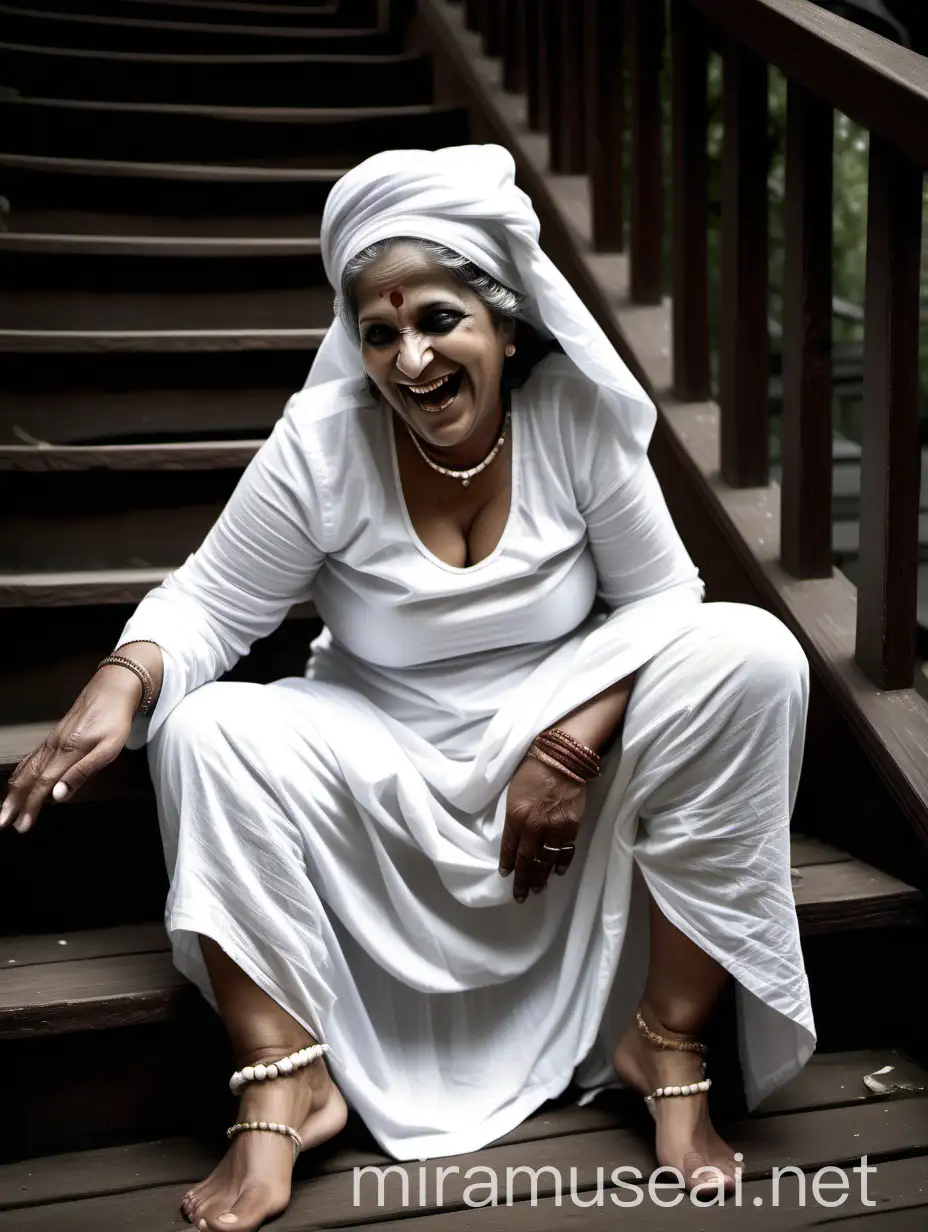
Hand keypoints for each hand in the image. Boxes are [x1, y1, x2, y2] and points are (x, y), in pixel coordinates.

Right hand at [0, 667, 139, 834]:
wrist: (112, 689)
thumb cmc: (115, 721)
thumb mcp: (108, 749)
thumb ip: (83, 772)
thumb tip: (58, 795)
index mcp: (68, 753)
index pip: (43, 785)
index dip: (31, 807)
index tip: (22, 826)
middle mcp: (54, 747)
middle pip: (28, 779)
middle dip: (14, 802)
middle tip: (2, 823)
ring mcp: (52, 741)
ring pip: (27, 768)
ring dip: (14, 790)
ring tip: (4, 808)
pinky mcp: (54, 737)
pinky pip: (31, 758)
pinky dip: (20, 773)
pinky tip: (17, 781)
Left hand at [497, 753, 586, 902]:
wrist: (562, 758)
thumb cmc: (532, 769)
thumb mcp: (513, 792)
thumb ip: (514, 816)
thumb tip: (514, 833)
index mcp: (515, 817)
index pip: (509, 848)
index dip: (507, 864)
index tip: (505, 876)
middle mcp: (534, 828)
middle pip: (527, 860)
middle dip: (523, 880)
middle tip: (521, 896)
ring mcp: (554, 828)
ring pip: (546, 860)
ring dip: (541, 877)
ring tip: (537, 889)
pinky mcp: (572, 825)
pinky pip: (566, 850)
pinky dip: (561, 863)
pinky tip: (557, 872)